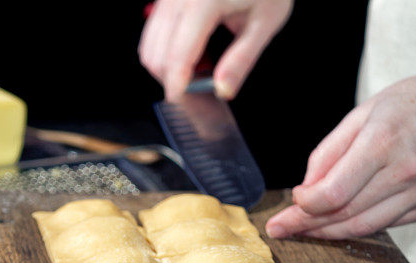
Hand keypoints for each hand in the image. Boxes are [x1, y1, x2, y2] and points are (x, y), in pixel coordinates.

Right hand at [139, 0, 292, 100]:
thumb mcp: (266, 21)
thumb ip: (242, 59)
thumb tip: (223, 89)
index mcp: (204, 1)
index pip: (179, 54)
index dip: (177, 84)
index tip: (180, 100)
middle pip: (156, 53)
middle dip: (172, 77)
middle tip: (200, 82)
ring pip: (149, 44)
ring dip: (167, 64)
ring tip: (201, 62)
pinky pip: (153, 30)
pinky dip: (165, 49)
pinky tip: (192, 48)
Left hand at [266, 48, 415, 239]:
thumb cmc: (414, 102)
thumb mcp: (363, 113)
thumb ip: (329, 153)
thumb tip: (305, 189)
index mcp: (383, 143)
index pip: (333, 193)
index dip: (303, 206)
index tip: (291, 202)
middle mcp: (406, 172)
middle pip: (344, 214)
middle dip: (305, 224)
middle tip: (280, 228)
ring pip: (364, 227)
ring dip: (328, 232)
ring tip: (303, 230)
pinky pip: (385, 224)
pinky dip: (357, 225)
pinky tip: (338, 222)